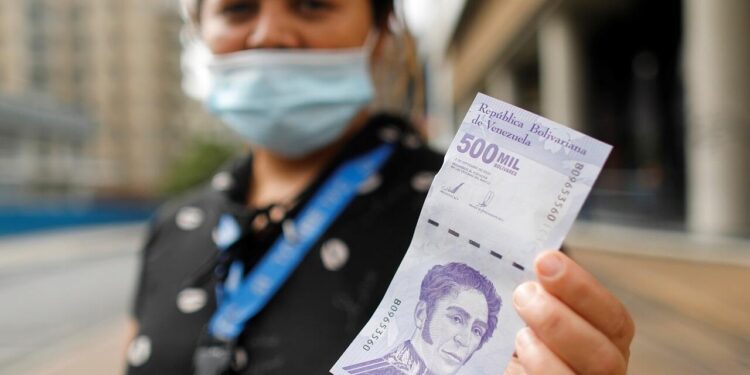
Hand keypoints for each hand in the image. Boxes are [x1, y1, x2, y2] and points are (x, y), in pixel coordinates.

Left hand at [507, 251, 634, 373]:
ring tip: (519, 333)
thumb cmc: (525, 338)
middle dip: (560, 321)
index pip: (614, 319)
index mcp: (608, 343)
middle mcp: (604, 373)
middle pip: (604, 357)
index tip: (545, 261)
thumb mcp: (536, 314)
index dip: (582, 289)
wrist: (508, 364)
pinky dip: (534, 371)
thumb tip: (534, 262)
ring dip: (545, 355)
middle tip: (523, 294)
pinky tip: (515, 357)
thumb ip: (542, 294)